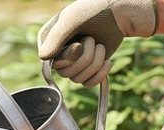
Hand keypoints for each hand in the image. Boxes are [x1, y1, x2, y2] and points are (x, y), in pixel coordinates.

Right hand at [38, 0, 157, 85]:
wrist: (120, 14)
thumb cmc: (95, 12)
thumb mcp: (72, 19)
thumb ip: (55, 37)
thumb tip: (43, 58)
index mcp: (48, 41)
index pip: (49, 62)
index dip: (66, 57)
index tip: (78, 44)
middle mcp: (58, 54)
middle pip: (65, 73)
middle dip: (85, 58)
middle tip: (92, 40)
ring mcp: (73, 63)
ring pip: (77, 79)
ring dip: (94, 63)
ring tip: (101, 46)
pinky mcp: (87, 70)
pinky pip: (88, 84)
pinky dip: (100, 74)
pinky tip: (107, 62)